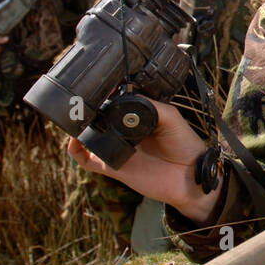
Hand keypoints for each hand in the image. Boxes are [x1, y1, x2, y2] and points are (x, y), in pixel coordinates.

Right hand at [67, 98, 215, 220]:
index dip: (104, 97)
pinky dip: (75, 150)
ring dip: (77, 128)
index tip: (95, 87)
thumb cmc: (185, 145)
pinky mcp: (112, 167)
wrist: (190, 176)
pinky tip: (74, 140)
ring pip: (88, 138)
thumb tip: (124, 100)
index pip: (115, 105)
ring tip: (74, 118)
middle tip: (79, 102)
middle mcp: (126, 133)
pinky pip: (87, 160)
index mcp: (139, 119)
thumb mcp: (171, 116)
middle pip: (98, 120)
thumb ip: (150, 106)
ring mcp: (118, 149)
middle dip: (87, 111)